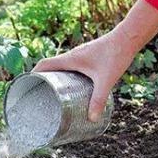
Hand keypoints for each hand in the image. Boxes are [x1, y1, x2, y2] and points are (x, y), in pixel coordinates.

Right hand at [32, 0, 157, 121]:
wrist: (129, 38)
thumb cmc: (116, 55)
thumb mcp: (105, 80)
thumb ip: (98, 99)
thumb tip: (92, 119)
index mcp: (70, 59)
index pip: (44, 64)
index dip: (33, 74)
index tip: (27, 86)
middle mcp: (74, 55)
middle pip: (51, 66)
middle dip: (44, 79)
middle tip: (41, 94)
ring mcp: (83, 55)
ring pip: (64, 66)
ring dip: (58, 77)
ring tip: (57, 93)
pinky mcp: (92, 56)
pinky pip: (75, 66)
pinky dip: (70, 75)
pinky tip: (78, 86)